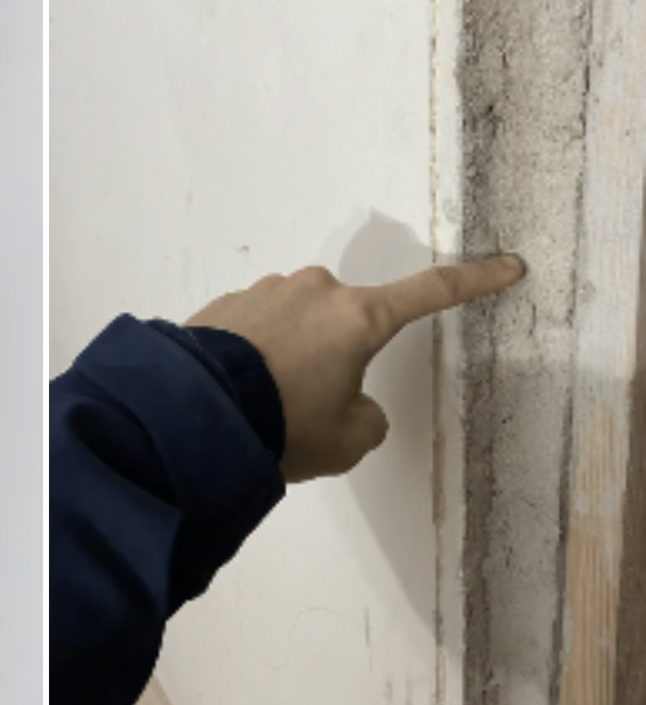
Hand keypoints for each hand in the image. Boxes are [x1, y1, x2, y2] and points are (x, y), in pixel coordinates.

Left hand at [186, 254, 524, 481]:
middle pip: (345, 322)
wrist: (195, 412)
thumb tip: (348, 399)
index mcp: (358, 317)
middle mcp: (315, 290)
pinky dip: (254, 355)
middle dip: (334, 356)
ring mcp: (265, 291)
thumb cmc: (286, 426)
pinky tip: (233, 388)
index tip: (508, 264)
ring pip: (295, 325)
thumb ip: (366, 416)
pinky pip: (255, 329)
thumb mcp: (347, 440)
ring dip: (289, 356)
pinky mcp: (225, 303)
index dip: (473, 281)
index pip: (430, 292)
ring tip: (260, 404)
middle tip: (305, 405)